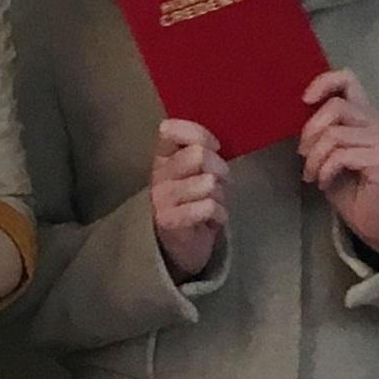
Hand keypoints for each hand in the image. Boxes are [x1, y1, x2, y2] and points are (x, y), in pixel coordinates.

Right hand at [148, 118, 227, 280]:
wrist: (182, 247)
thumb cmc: (194, 203)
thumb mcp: (197, 174)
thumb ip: (201, 153)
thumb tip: (214, 143)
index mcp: (163, 158)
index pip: (171, 130)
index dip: (199, 134)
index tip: (213, 147)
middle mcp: (158, 175)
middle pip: (198, 155)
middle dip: (220, 169)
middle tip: (220, 184)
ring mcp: (161, 198)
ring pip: (207, 182)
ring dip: (220, 196)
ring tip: (213, 204)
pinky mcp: (169, 220)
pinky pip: (208, 207)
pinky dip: (220, 214)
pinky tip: (213, 220)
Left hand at [298, 71, 378, 259]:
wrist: (378, 222)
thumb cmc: (353, 187)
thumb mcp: (331, 153)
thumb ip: (323, 131)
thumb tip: (295, 114)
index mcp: (365, 115)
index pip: (348, 80)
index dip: (323, 82)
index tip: (304, 100)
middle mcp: (378, 123)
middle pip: (336, 106)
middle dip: (310, 131)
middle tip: (302, 154)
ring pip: (334, 134)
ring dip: (314, 157)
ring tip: (311, 174)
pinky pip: (342, 156)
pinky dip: (324, 170)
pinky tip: (324, 182)